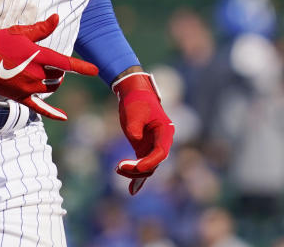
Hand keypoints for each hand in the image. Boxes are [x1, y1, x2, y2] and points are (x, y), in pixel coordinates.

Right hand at [0, 14, 97, 119]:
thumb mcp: (21, 32)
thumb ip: (42, 29)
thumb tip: (57, 18)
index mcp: (39, 56)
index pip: (66, 63)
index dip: (82, 67)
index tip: (95, 71)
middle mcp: (36, 74)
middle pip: (59, 76)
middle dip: (59, 70)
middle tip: (47, 62)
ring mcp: (28, 87)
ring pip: (51, 88)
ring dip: (54, 82)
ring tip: (46, 75)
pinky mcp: (20, 97)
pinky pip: (39, 108)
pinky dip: (52, 113)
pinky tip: (63, 117)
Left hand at [112, 72, 173, 194]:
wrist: (134, 93)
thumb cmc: (136, 101)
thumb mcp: (134, 113)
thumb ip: (136, 127)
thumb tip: (136, 139)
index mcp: (165, 131)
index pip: (161, 152)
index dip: (150, 162)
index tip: (137, 166)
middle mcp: (162, 141)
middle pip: (154, 163)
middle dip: (138, 169)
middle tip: (119, 167)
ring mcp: (152, 146)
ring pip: (147, 167)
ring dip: (134, 172)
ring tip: (117, 168)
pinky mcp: (144, 148)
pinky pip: (142, 165)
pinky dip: (136, 176)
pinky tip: (132, 191)